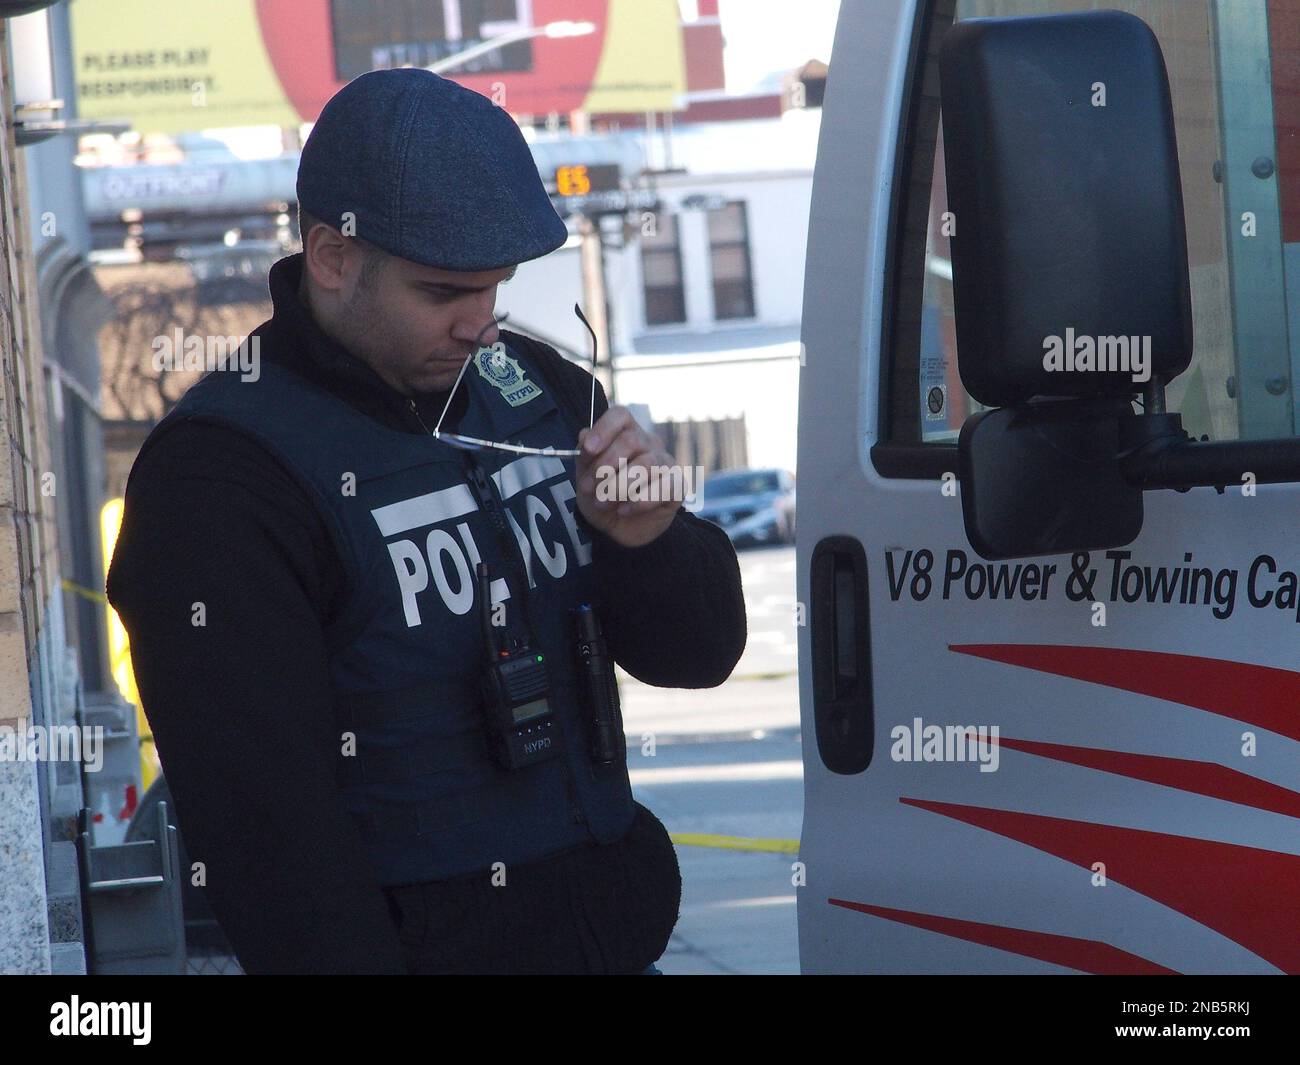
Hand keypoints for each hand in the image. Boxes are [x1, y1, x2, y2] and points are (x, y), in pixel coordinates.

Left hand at [575, 406, 682, 547]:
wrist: (618, 530)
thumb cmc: (602, 496)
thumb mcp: (585, 477)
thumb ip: (584, 455)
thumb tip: (585, 435)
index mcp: (625, 434)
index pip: (621, 415)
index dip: (604, 428)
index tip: (588, 449)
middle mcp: (649, 444)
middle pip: (631, 440)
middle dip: (605, 466)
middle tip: (590, 488)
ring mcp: (665, 464)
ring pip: (646, 465)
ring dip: (619, 487)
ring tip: (603, 503)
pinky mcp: (677, 486)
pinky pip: (663, 487)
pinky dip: (639, 502)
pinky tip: (624, 510)